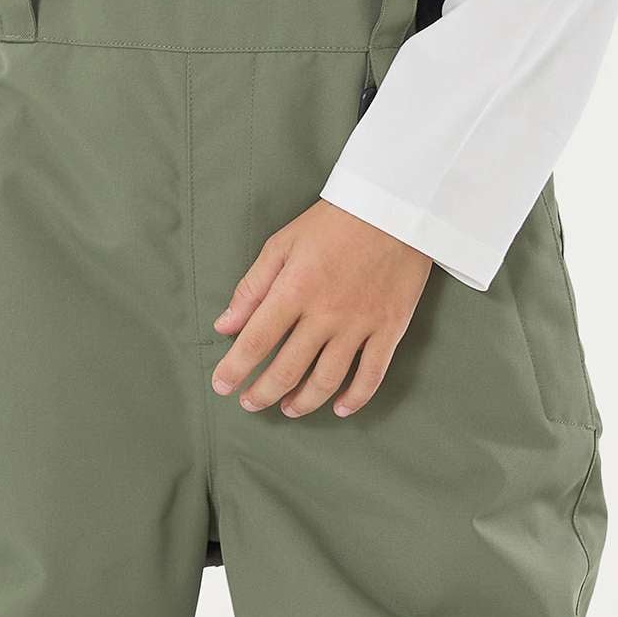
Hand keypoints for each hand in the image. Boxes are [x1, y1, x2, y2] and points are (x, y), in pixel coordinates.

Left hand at [211, 200, 431, 418]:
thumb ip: (252, 288)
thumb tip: (225, 326)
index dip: (235, 369)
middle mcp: (325, 314)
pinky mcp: (390, 328)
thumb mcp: (282, 244)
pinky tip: (338, 408)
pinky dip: (355, 398)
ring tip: (288, 409)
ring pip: (327, 379)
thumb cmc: (334, 222)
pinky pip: (372, 375)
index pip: (256, 341)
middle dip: (262, 392)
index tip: (222, 386)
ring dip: (303, 402)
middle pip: (288, 369)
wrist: (395, 208)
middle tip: (249, 403)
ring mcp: (360, 324)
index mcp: (294, 290)